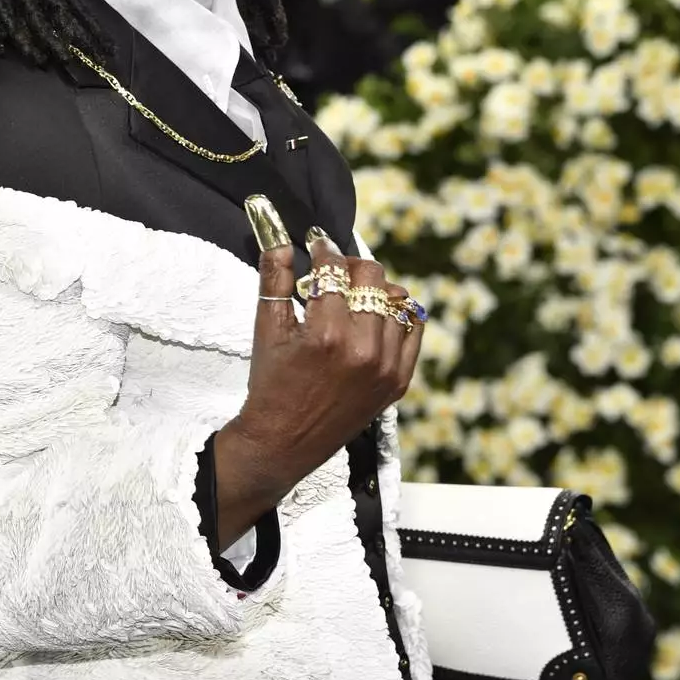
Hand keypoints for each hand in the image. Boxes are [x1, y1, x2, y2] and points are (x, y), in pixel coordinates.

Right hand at [213, 233, 422, 547]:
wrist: (283, 442)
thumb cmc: (271, 385)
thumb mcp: (266, 329)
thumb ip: (274, 278)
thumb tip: (278, 238)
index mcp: (326, 334)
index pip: (335, 269)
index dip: (324, 250)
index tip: (317, 244)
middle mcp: (363, 350)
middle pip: (373, 278)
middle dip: (351, 266)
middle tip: (333, 271)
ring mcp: (386, 368)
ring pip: (396, 301)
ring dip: (374, 292)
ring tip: (351, 299)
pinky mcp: (398, 382)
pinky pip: (413, 331)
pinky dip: (398, 317)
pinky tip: (376, 317)